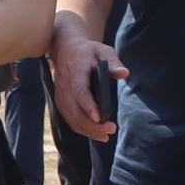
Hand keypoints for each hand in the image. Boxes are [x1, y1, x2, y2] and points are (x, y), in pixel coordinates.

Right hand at [51, 15, 125, 142]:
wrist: (66, 48)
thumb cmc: (88, 50)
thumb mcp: (102, 49)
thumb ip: (113, 61)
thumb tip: (124, 73)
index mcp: (75, 70)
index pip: (80, 90)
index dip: (88, 105)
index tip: (99, 117)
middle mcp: (65, 84)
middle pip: (75, 110)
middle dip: (92, 124)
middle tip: (111, 129)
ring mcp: (61, 94)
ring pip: (71, 118)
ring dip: (87, 130)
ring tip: (106, 135)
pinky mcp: (61, 101)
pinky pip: (70, 119)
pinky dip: (82, 129)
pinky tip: (96, 134)